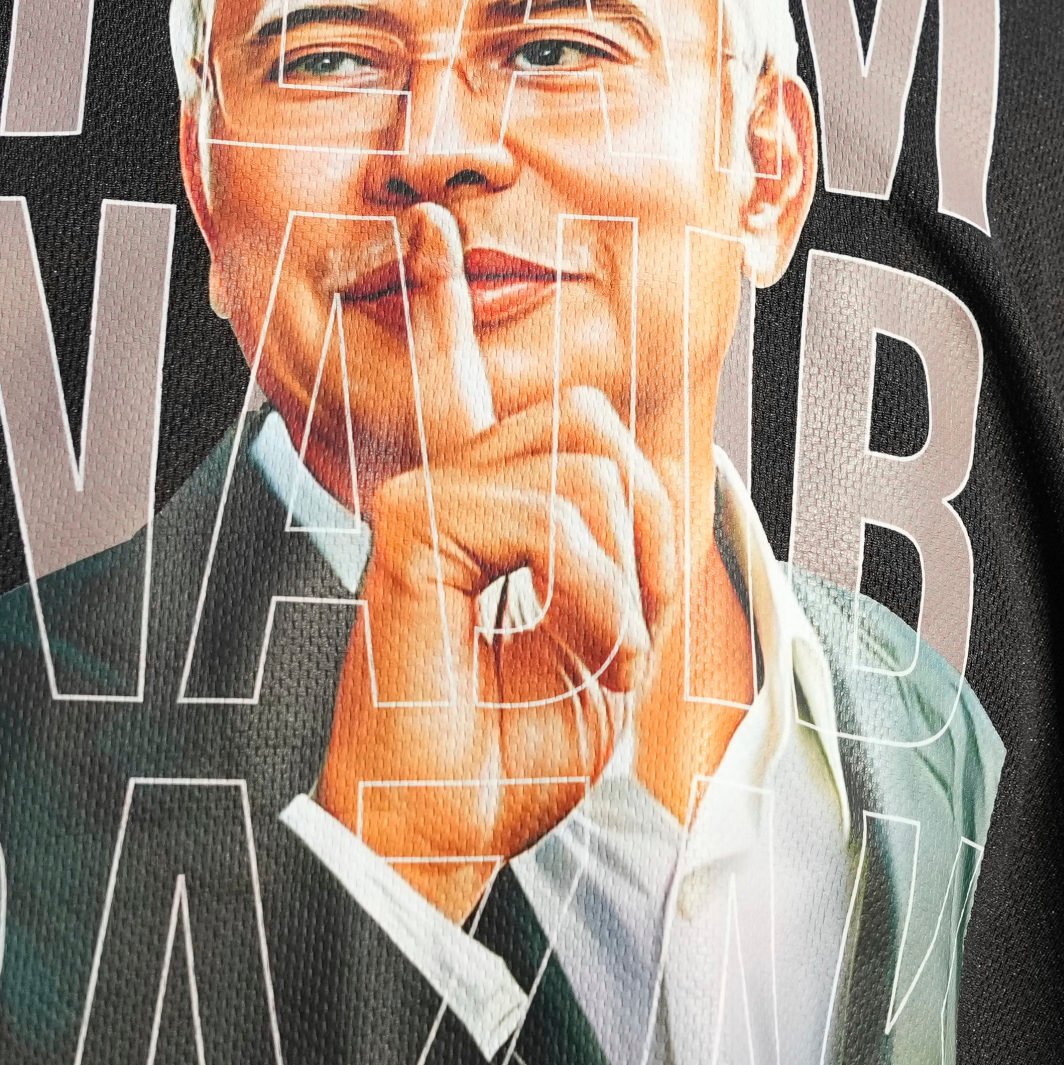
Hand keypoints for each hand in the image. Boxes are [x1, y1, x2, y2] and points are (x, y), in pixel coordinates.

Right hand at [313, 206, 694, 920]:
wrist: (443, 834)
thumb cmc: (507, 757)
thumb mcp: (601, 647)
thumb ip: (619, 557)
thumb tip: (631, 489)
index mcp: (474, 509)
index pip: (459, 381)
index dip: (442, 301)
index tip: (430, 230)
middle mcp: (441, 487)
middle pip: (594, 425)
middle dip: (650, 523)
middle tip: (629, 624)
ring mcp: (423, 498)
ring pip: (591, 471)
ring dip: (626, 583)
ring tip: (595, 655)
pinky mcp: (413, 528)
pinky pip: (559, 522)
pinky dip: (598, 599)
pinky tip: (576, 653)